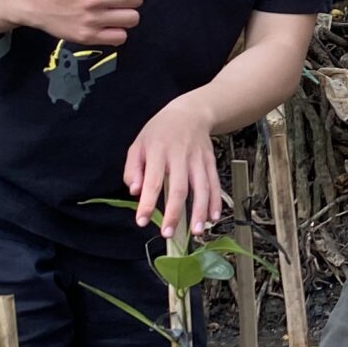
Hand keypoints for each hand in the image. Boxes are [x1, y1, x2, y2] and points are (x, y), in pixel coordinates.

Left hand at [125, 94, 222, 238]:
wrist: (190, 113)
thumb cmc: (159, 132)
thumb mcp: (139, 144)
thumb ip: (133, 168)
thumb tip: (134, 191)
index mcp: (158, 151)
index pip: (152, 180)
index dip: (147, 202)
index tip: (141, 221)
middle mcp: (180, 155)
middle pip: (179, 187)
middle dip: (174, 213)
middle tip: (167, 233)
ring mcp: (198, 159)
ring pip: (201, 188)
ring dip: (200, 211)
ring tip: (196, 232)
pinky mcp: (210, 162)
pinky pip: (214, 184)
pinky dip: (215, 202)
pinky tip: (213, 218)